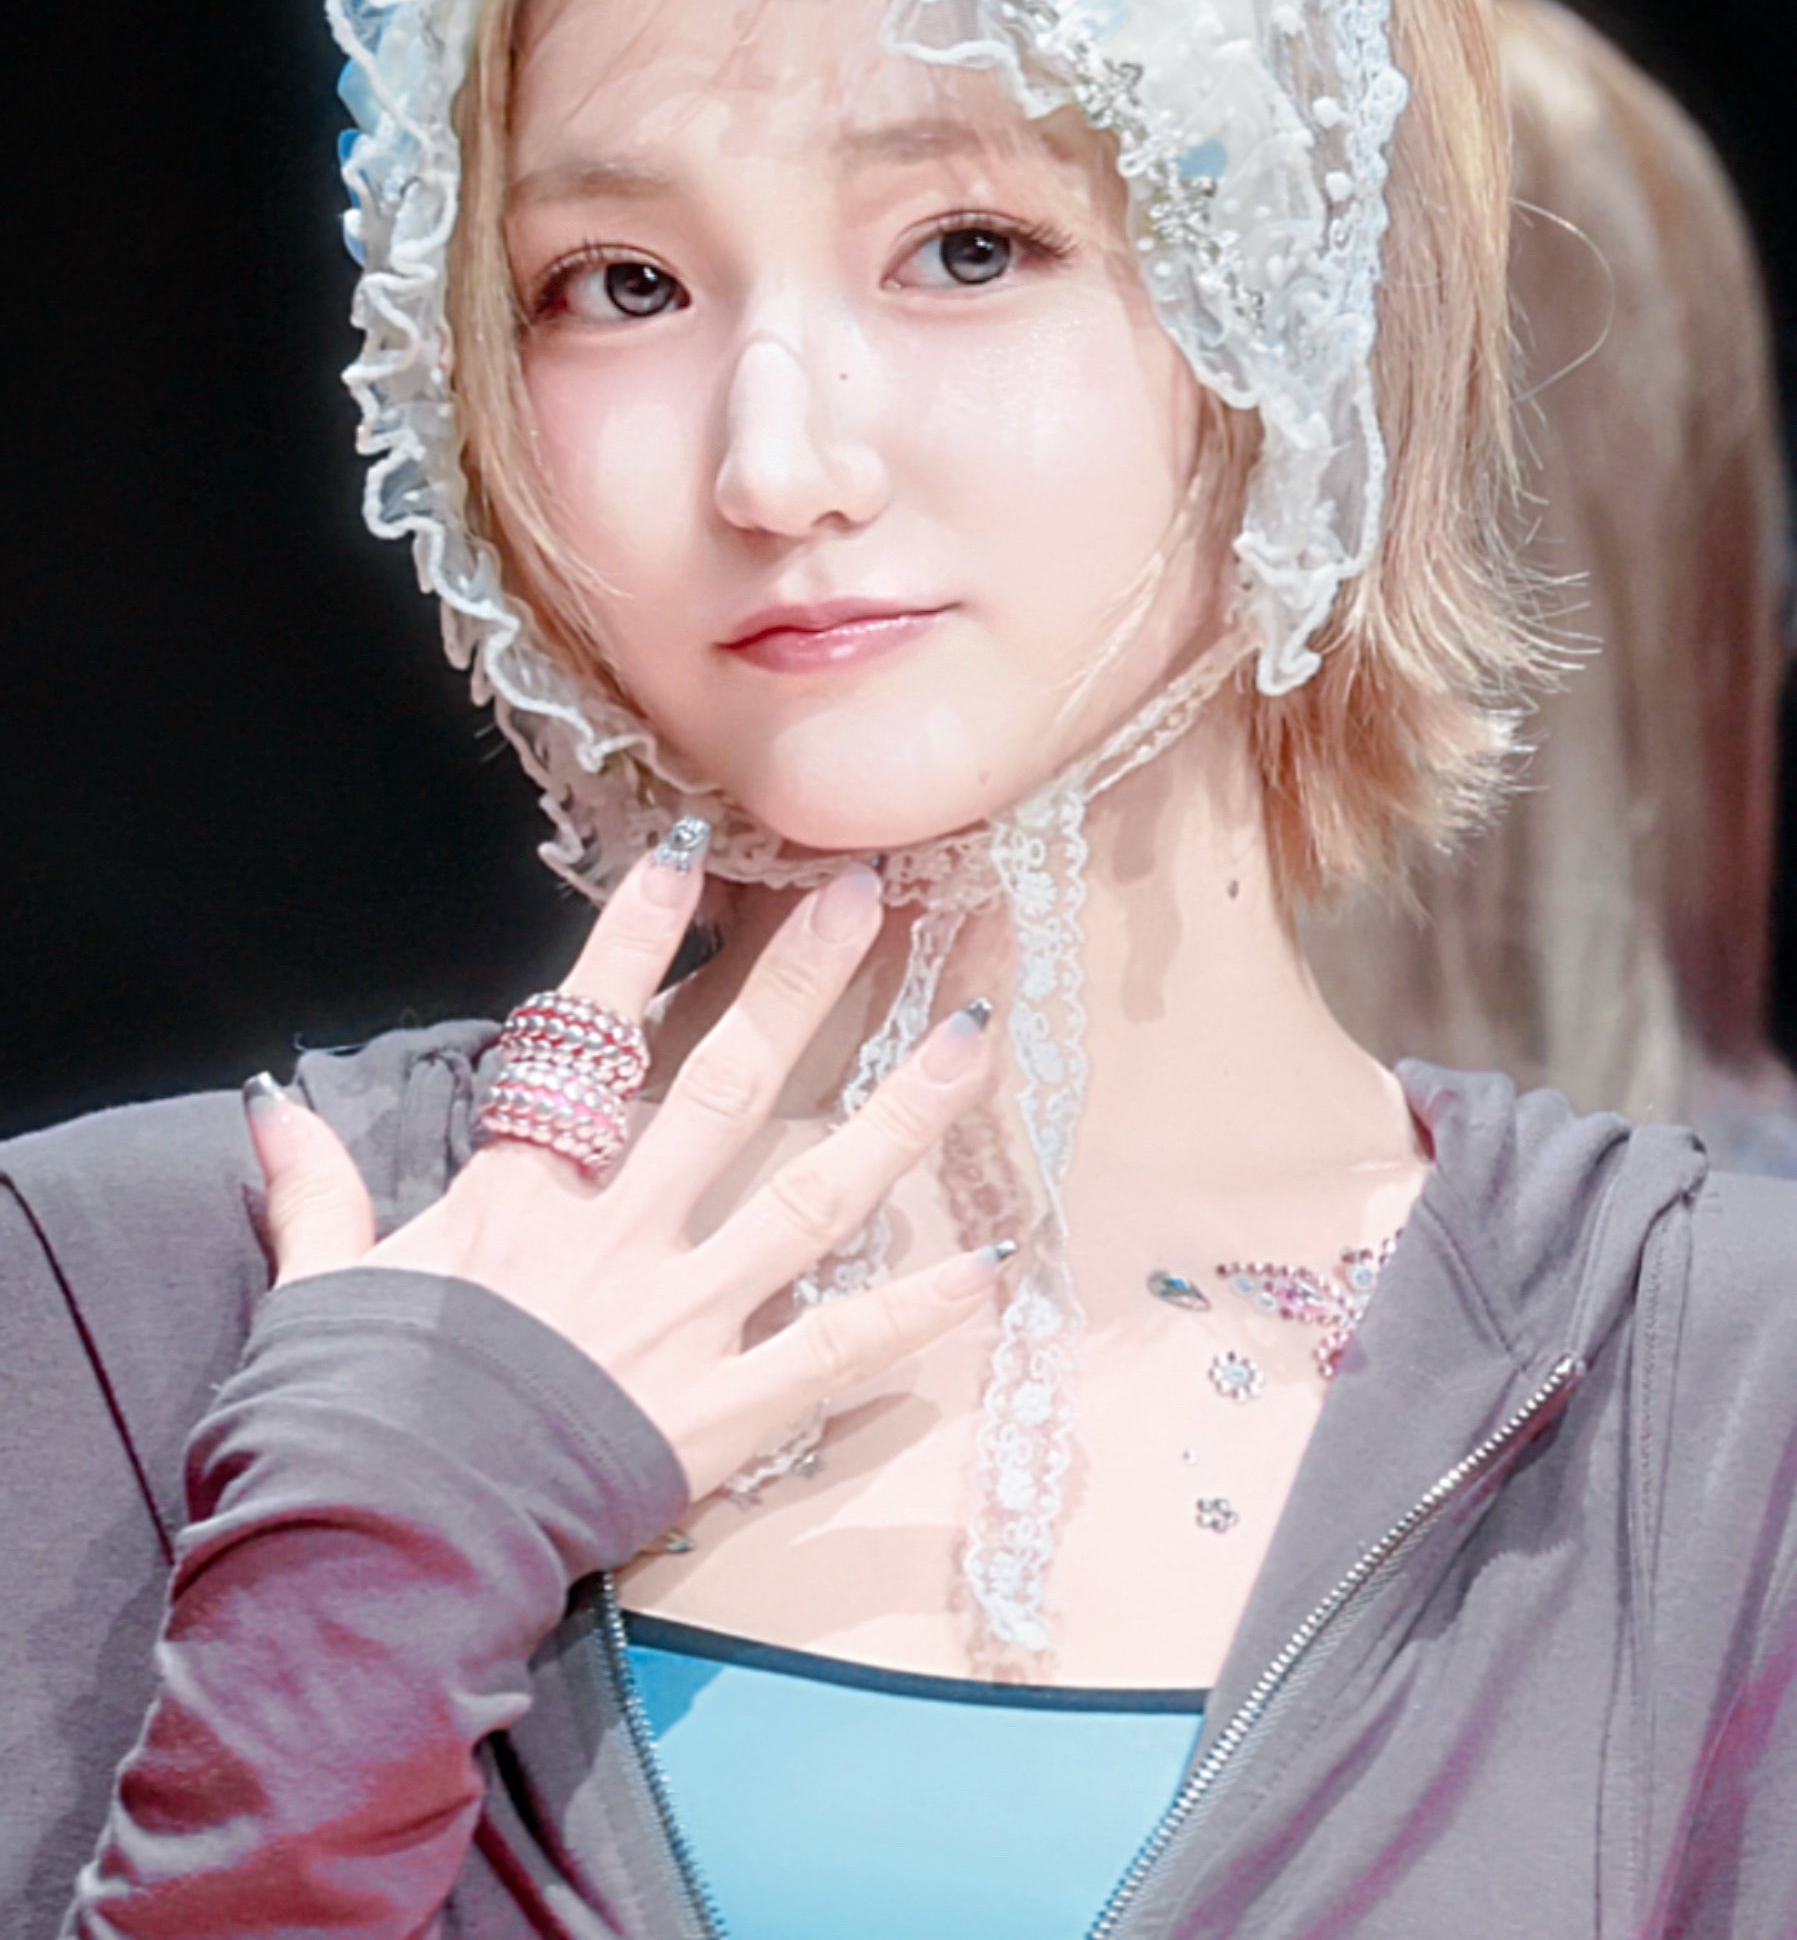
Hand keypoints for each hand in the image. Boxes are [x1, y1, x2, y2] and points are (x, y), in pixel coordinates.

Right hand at [243, 852, 1005, 1503]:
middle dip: (802, 984)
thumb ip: (315, 1194)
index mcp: (523, 1199)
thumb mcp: (321, 1290)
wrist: (378, 1551)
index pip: (588, 1039)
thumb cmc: (344, 1418)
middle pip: (731, 1088)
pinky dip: (916, 1312)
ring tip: (975, 1037)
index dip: (636, 943)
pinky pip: (835, 1353)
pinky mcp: (720, 1414)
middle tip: (869, 895)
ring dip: (901, 1116)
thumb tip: (274, 1110)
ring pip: (814, 1199)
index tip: (689, 855)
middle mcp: (619, 1238)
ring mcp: (681, 1322)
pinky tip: (991, 1261)